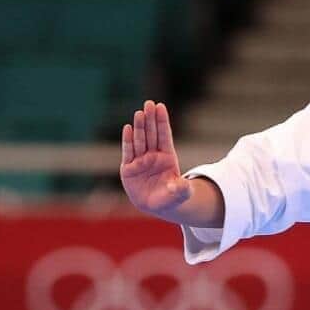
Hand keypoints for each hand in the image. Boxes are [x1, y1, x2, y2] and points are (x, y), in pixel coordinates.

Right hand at [121, 100, 191, 216]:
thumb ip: (181, 188)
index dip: (162, 122)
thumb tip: (179, 185)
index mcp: (168, 157)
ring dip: (140, 127)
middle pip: (152, 134)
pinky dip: (128, 140)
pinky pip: (128, 152)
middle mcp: (153, 156)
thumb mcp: (180, 194)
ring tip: (140, 113)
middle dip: (150, 119)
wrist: (157, 206)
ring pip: (140, 140)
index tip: (161, 106)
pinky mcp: (129, 169)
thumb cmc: (171, 197)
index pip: (164, 136)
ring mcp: (141, 161)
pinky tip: (128, 128)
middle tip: (149, 103)